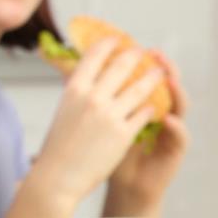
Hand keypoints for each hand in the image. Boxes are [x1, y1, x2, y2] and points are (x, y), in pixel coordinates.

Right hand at [35, 37, 166, 202]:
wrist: (58, 178)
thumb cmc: (57, 147)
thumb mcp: (63, 112)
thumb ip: (76, 93)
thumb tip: (80, 75)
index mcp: (74, 91)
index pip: (93, 57)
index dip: (108, 44)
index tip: (117, 39)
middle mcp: (92, 98)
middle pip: (121, 66)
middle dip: (136, 56)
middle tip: (144, 52)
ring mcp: (109, 115)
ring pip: (140, 88)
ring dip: (153, 77)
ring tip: (160, 72)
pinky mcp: (124, 133)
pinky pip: (144, 113)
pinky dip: (150, 108)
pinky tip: (155, 105)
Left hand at [106, 50, 189, 215]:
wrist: (123, 185)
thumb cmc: (107, 152)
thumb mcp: (97, 120)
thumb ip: (91, 94)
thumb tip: (62, 65)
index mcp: (142, 103)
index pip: (145, 75)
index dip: (139, 60)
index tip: (129, 42)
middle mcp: (161, 111)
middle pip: (166, 84)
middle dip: (161, 66)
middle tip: (154, 53)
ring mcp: (171, 130)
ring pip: (180, 105)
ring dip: (175, 91)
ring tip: (168, 78)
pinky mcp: (174, 150)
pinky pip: (180, 137)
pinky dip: (175, 126)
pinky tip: (167, 118)